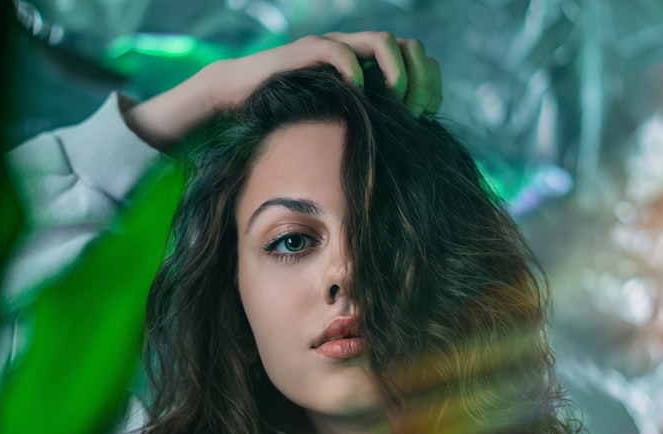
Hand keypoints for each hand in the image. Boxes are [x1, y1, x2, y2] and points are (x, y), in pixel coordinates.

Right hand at [123, 32, 442, 151]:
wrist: (234, 106)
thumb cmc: (285, 124)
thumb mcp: (335, 131)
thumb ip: (363, 134)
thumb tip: (399, 163)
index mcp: (367, 70)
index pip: (417, 62)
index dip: (429, 86)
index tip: (425, 117)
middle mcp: (354, 54)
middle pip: (408, 48)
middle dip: (419, 78)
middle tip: (414, 113)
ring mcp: (331, 50)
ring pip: (381, 41)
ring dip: (396, 72)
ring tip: (394, 102)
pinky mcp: (305, 54)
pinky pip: (338, 51)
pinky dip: (353, 69)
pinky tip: (356, 93)